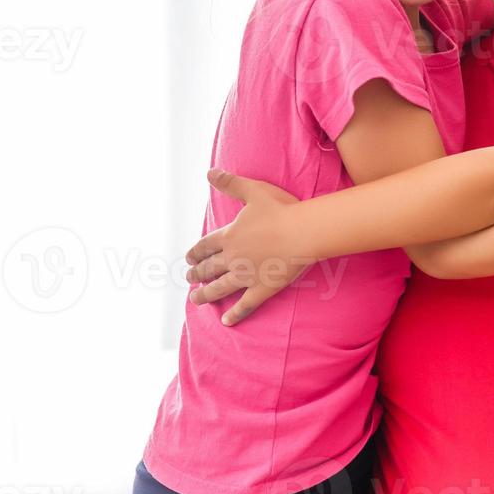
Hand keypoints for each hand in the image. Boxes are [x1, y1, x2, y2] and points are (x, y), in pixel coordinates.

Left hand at [183, 169, 313, 325]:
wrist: (304, 232)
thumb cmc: (282, 209)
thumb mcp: (253, 190)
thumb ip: (230, 183)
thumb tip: (209, 172)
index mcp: (229, 236)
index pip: (205, 246)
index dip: (195, 253)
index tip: (188, 258)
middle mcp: (232, 258)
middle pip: (209, 268)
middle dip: (197, 273)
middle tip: (190, 278)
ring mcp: (246, 276)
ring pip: (220, 288)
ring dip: (206, 294)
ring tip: (196, 299)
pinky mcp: (262, 289)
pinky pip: (245, 305)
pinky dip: (235, 314)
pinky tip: (226, 322)